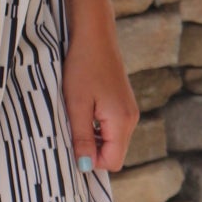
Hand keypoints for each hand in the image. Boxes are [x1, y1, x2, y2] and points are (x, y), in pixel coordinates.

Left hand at [63, 26, 138, 173]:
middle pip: (113, 152)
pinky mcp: (123, 102)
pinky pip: (111, 126)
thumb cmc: (82, 67)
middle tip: (70, 127)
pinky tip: (83, 107)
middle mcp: (131, 119)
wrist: (94, 34)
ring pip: (111, 139)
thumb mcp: (76, 105)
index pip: (113, 162)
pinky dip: (96, 124)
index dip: (91, 160)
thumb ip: (82, 138)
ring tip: (75, 114)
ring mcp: (129, 110)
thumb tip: (85, 167)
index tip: (71, 142)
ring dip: (92, 135)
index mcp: (122, 122)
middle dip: (91, 148)